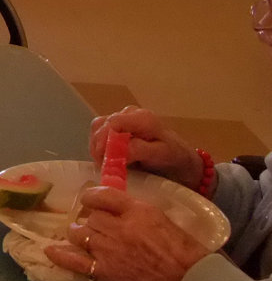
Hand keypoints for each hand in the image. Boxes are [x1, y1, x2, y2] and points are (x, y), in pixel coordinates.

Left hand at [44, 186, 208, 280]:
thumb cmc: (190, 256)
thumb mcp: (167, 223)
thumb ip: (144, 216)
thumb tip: (130, 215)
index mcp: (138, 210)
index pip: (104, 195)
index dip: (93, 198)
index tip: (90, 202)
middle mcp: (119, 226)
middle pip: (92, 217)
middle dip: (92, 222)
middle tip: (96, 229)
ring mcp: (109, 249)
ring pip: (81, 233)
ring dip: (80, 235)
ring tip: (82, 238)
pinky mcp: (106, 271)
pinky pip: (75, 260)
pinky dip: (61, 255)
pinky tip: (50, 250)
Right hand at [88, 106, 202, 190]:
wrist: (182, 163)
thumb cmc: (175, 159)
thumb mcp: (162, 155)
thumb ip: (140, 149)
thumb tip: (118, 150)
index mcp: (142, 117)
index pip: (112, 124)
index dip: (105, 143)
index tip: (106, 162)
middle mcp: (130, 113)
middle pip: (101, 126)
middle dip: (99, 148)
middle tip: (105, 168)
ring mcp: (122, 118)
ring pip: (97, 129)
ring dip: (97, 148)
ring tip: (107, 164)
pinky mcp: (116, 126)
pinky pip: (98, 133)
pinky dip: (98, 147)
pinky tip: (107, 159)